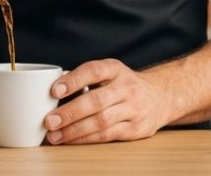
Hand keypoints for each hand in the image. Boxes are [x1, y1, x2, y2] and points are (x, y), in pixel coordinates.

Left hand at [43, 59, 172, 144]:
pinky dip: (86, 139)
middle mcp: (127, 87)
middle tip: (49, 120)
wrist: (160, 96)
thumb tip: (52, 89)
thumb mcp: (108, 73)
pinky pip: (107, 135)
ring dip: (74, 130)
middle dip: (70, 112)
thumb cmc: (123, 85)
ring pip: (101, 121)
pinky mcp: (135, 129)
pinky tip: (71, 140)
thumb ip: (84, 79)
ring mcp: (133, 109)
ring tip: (55, 135)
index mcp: (116, 69)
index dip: (73, 80)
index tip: (54, 90)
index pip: (94, 71)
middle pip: (96, 101)